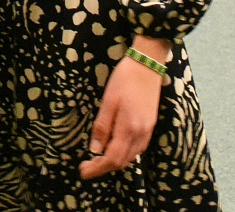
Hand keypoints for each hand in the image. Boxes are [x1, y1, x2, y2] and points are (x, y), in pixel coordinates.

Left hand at [80, 38, 169, 179]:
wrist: (148, 63)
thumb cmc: (125, 79)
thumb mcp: (108, 101)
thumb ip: (102, 127)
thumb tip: (95, 150)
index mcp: (129, 128)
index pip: (112, 158)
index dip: (97, 168)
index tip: (83, 171)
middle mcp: (141, 134)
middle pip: (122, 161)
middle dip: (104, 167)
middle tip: (87, 166)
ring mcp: (148, 130)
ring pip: (131, 156)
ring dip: (114, 161)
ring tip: (98, 159)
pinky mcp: (150, 124)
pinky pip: (138, 148)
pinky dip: (125, 153)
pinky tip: (115, 148)